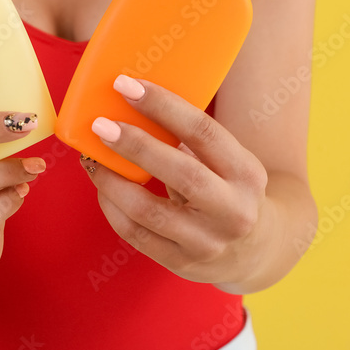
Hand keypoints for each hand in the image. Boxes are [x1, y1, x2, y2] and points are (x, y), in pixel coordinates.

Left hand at [79, 74, 267, 284]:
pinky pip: (137, 236)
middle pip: (182, 173)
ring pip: (151, 212)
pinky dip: (113, 209)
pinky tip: (103, 188)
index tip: (127, 86)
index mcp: (246, 172)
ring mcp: (208, 242)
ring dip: (114, 181)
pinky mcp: (182, 264)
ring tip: (93, 158)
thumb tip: (132, 102)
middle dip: (136, 145)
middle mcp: (233, 210)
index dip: (163, 106)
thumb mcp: (229, 162)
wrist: (256, 250)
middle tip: (101, 124)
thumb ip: (193, 140)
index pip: (204, 132)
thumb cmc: (229, 190)